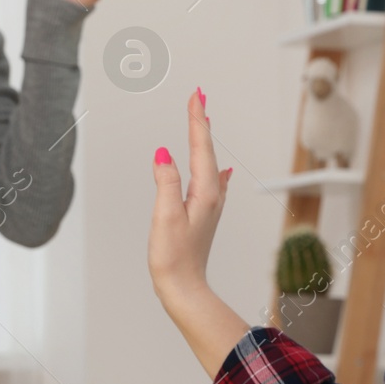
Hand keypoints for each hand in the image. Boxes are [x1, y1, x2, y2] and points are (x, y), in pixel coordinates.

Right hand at [149, 86, 232, 304]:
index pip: (200, 147)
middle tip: (199, 98)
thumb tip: (164, 153)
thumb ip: (166, 182)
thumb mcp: (165, 216)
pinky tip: (221, 170)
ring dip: (204, 140)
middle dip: (201, 123)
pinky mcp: (204, 214)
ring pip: (208, 163)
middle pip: (207, 151)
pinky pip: (210, 180)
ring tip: (202, 121)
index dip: (196, 120)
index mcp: (205, 192)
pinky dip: (210, 166)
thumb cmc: (173, 257)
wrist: (184, 287)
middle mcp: (212, 195)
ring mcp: (210, 205)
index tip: (195, 96)